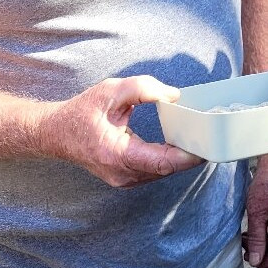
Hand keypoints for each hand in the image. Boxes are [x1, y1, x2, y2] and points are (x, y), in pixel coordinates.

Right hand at [42, 76, 202, 186]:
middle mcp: (122, 173)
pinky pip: (155, 170)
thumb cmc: (82, 111)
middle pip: (167, 168)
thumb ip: (143, 89)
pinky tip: (182, 142)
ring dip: (181, 156)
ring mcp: (124, 179)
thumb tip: (174, 95)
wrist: (56, 133)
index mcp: (117, 154)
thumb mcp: (111, 90)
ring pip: (163, 171)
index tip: (208, 145)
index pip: (162, 162)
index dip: (188, 156)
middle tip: (212, 134)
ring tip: (201, 136)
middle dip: (190, 153)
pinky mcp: (126, 177)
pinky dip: (170, 158)